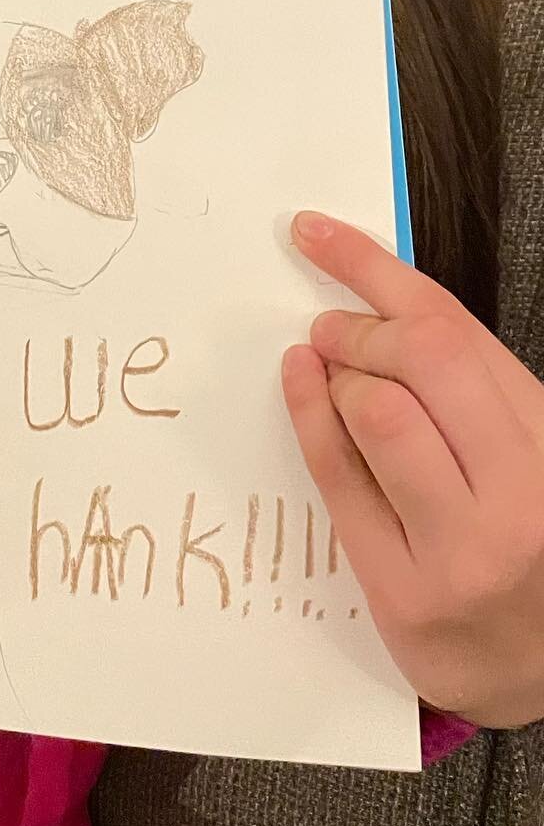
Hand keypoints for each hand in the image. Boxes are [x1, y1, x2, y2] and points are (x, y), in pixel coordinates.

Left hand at [282, 211, 543, 727]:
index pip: (453, 329)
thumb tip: (377, 294)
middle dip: (358, 326)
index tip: (317, 233)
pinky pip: (340, 480)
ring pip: (376, 413)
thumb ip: (471, 381)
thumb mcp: (526, 447)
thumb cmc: (532, 540)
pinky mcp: (404, 593)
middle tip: (334, 326)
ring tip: (336, 372)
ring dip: (340, 376)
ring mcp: (462, 549)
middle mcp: (520, 493)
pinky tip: (304, 384)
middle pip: (419, 359)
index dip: (374, 268)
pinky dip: (312, 415)